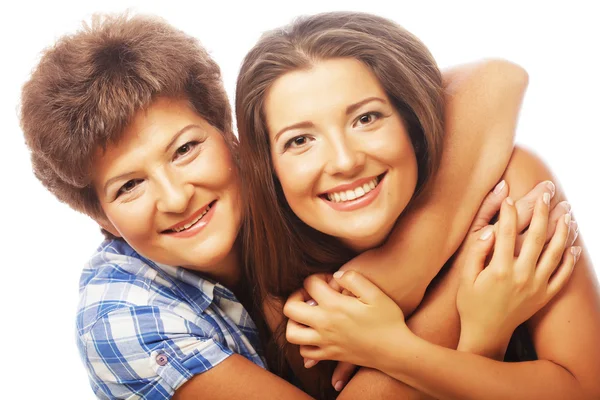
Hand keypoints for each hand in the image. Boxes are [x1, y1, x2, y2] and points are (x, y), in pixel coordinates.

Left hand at [284, 271, 407, 368]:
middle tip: (309, 294)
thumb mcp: (375, 293)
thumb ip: (354, 279)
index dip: (317, 276)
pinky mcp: (330, 354)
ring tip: (307, 314)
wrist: (395, 351)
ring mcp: (325, 341)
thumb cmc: (389, 320)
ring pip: (292, 333)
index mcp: (335, 305)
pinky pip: (305, 352)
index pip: (310, 284)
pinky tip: (314, 334)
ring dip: (294, 321)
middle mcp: (325, 324)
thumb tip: (335, 275)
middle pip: (291, 308)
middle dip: (295, 296)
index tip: (327, 279)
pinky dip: (303, 343)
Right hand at [456, 192, 580, 358]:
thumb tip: (489, 231)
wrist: (486, 333)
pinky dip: (571, 260)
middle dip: (542, 212)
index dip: (509, 212)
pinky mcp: (544, 295)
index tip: (509, 197)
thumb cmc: (471, 304)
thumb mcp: (465, 278)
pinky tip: (574, 245)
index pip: (507, 232)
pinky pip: (563, 276)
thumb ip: (476, 253)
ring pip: (555, 253)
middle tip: (545, 194)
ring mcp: (536, 286)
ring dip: (562, 230)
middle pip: (537, 236)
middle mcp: (522, 276)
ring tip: (566, 213)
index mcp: (499, 269)